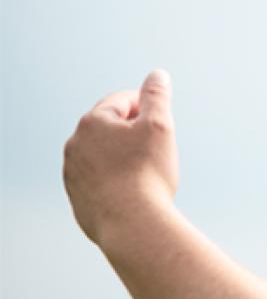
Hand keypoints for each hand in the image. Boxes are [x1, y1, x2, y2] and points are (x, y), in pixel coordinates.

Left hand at [63, 69, 179, 244]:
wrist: (132, 224)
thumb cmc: (148, 173)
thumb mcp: (160, 126)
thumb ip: (157, 96)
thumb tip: (157, 74)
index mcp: (93, 122)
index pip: (123, 101)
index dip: (148, 110)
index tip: (162, 129)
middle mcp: (75, 144)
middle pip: (111, 128)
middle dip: (134, 135)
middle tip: (156, 153)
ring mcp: (72, 173)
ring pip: (103, 155)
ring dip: (123, 158)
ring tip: (145, 175)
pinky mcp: (77, 197)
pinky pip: (99, 180)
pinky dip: (115, 181)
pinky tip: (133, 193)